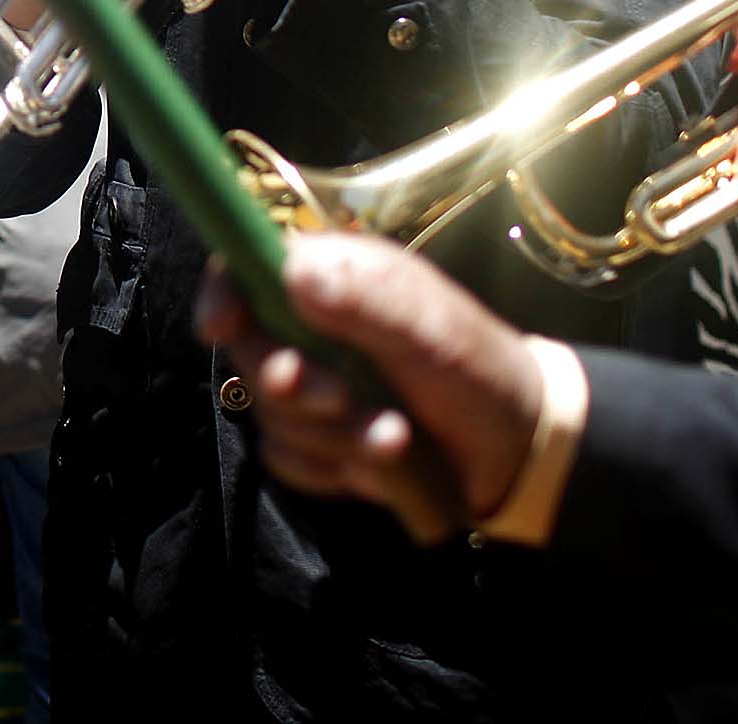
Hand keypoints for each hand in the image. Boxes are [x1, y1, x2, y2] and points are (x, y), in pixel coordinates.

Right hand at [195, 234, 543, 525]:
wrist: (516, 454)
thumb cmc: (478, 371)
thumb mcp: (431, 328)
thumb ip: (368, 299)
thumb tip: (295, 272)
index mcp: (334, 280)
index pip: (245, 267)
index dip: (222, 292)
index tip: (221, 326)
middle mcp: (311, 329)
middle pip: (249, 349)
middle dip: (293, 384)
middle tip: (341, 400)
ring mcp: (312, 388)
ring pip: (270, 414)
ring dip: (331, 436)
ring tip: (395, 437)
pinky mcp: (318, 441)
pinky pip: (289, 460)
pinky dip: (333, 469)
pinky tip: (383, 461)